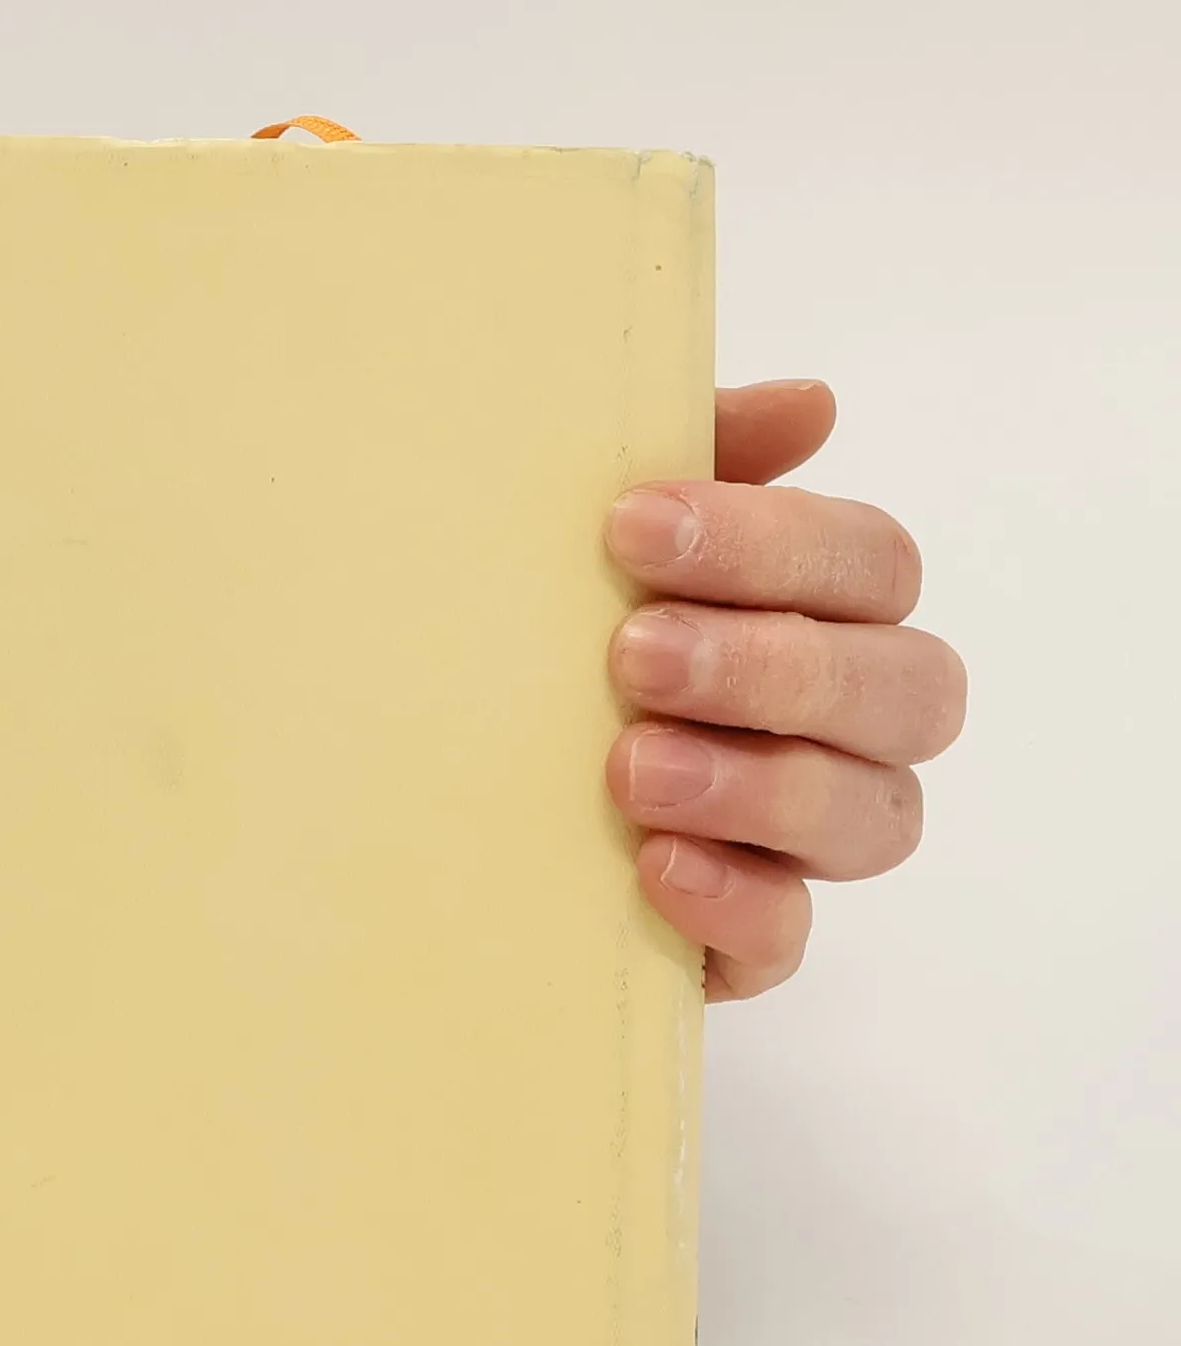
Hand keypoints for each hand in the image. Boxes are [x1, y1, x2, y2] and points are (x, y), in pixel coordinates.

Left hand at [604, 380, 966, 1000]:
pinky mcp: (746, 940)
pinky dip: (736, 904)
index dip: (774, 544)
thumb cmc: (548, 637)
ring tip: (633, 769)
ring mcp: (802, 843)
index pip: (869, 564)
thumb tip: (810, 405)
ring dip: (759, 786)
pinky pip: (789, 939)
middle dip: (774, 668)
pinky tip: (656, 866)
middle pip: (906, 691)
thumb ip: (698, 461)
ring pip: (874, 819)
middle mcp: (843, 727)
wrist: (439, 794)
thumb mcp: (598, 546)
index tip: (632, 529)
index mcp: (823, 612)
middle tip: (633, 657)